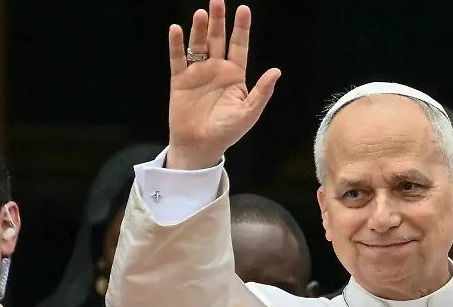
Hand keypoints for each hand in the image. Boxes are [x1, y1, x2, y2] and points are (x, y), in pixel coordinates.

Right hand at [166, 0, 280, 168]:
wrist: (200, 146)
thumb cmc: (227, 132)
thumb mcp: (249, 112)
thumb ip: (262, 91)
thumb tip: (276, 71)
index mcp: (235, 75)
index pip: (239, 46)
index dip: (241, 28)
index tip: (243, 9)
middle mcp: (216, 69)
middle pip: (218, 39)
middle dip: (218, 20)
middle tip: (217, 0)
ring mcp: (197, 73)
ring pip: (198, 45)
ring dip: (199, 29)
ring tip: (201, 13)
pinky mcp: (180, 80)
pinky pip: (177, 58)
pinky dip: (176, 45)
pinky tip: (177, 30)